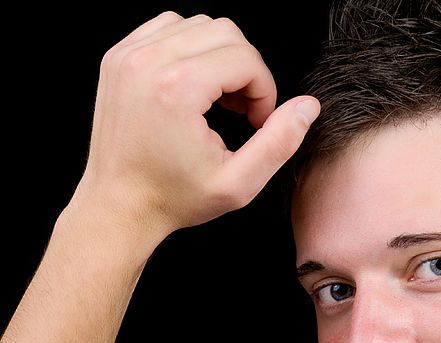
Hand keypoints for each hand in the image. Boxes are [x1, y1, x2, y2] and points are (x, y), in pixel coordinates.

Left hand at [72, 11, 318, 240]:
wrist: (118, 204)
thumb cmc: (174, 198)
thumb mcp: (239, 184)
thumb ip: (280, 143)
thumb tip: (307, 106)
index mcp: (176, 90)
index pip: (246, 58)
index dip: (265, 90)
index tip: (258, 122)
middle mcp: (147, 63)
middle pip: (226, 32)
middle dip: (246, 70)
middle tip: (243, 109)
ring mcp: (128, 56)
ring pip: (199, 24)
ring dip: (220, 56)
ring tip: (219, 97)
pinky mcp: (118, 57)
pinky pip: (168, 27)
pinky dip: (191, 48)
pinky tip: (195, 84)